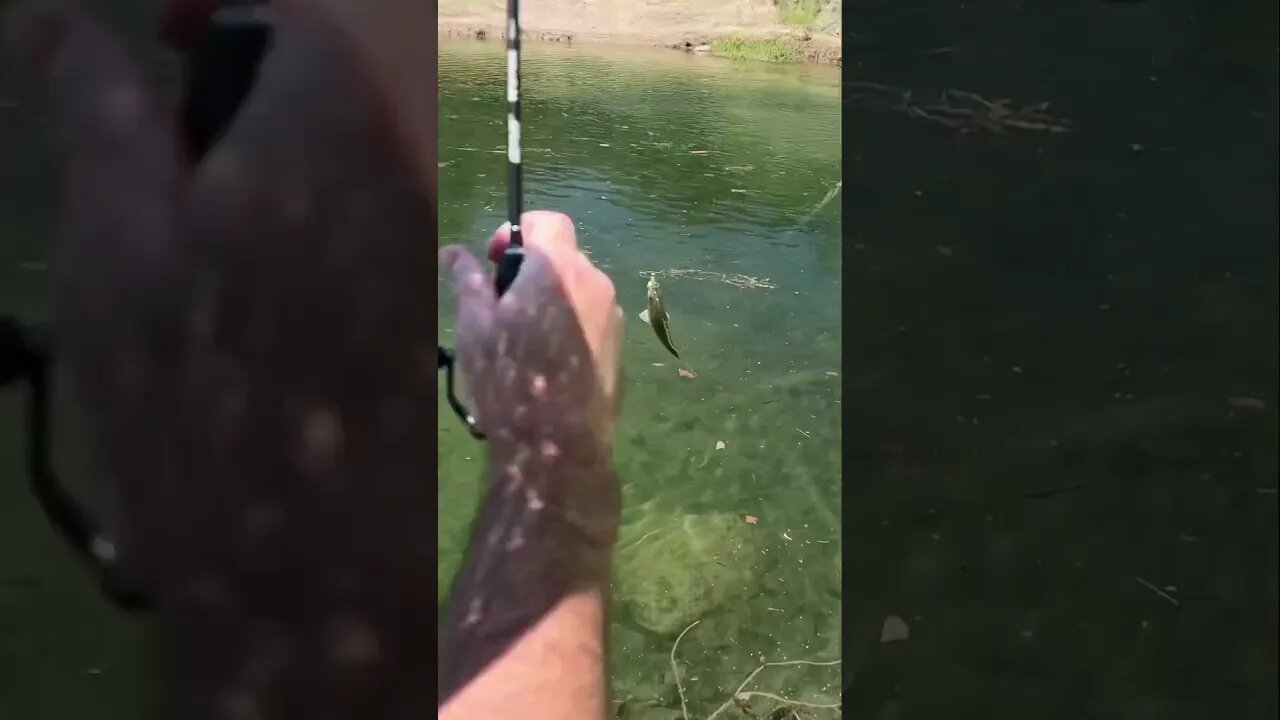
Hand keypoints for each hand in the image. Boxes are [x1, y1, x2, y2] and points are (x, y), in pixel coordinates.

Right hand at [6, 0, 439, 656]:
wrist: (316, 564)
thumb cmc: (201, 396)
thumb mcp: (120, 236)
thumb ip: (103, 101)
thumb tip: (59, 11)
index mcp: (340, 119)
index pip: (301, 16)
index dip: (226, 22)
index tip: (174, 58)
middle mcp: (420, 165)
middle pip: (337, 86)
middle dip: (256, 107)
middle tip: (190, 188)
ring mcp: (449, 238)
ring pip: (364, 159)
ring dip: (292, 177)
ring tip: (232, 267)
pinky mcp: (456, 307)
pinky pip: (395, 228)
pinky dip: (337, 236)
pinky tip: (291, 313)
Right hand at [441, 212, 623, 452]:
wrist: (558, 444)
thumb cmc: (509, 377)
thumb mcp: (475, 327)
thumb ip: (468, 281)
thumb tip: (454, 252)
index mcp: (559, 268)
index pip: (549, 222)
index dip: (519, 230)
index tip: (494, 258)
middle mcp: (595, 283)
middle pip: (564, 256)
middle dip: (531, 268)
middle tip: (500, 302)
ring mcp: (613, 316)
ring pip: (578, 288)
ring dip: (550, 297)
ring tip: (520, 337)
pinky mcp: (619, 347)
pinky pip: (590, 317)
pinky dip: (567, 323)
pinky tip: (545, 361)